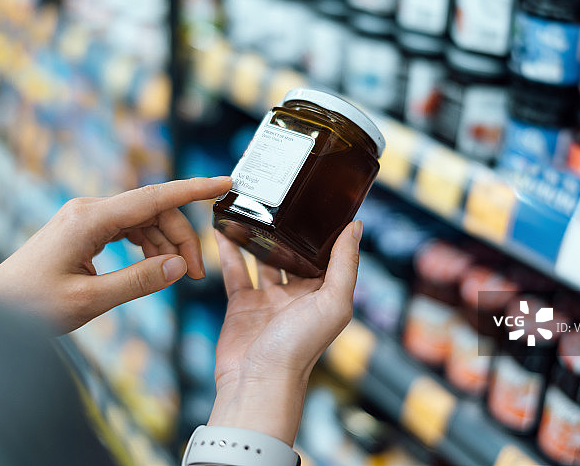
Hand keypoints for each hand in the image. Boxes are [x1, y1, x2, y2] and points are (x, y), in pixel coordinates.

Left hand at [0, 177, 232, 332]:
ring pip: (143, 221)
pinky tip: (153, 267)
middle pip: (154, 211)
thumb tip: (178, 267)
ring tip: (177, 276)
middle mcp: (89, 210)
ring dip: (165, 245)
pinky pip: (128, 230)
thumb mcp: (89, 300)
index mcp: (90, 218)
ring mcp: (86, 219)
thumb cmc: (30, 307)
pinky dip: (147, 247)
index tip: (224, 184)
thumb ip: (138, 282)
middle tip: (195, 275)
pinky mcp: (84, 231)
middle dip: (181, 238)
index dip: (194, 189)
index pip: (154, 196)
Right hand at [208, 221, 361, 444]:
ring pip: (264, 259)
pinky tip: (222, 230)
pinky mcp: (242, 304)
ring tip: (251, 208)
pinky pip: (236, 272)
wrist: (257, 381)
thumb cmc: (299, 348)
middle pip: (294, 254)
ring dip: (259, 237)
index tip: (321, 199)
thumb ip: (344, 264)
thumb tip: (356, 226)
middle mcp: (298, 295)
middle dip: (289, 230)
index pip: (328, 255)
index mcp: (324, 294)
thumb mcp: (333, 302)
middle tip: (281, 197)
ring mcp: (269, 299)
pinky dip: (229, 251)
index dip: (325, 230)